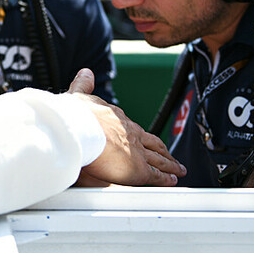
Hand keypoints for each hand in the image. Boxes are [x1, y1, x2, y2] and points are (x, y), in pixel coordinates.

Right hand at [67, 68, 185, 186]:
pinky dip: (166, 178)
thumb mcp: (78, 96)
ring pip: (158, 158)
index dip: (139, 134)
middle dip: (161, 149)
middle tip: (169, 155)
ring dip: (170, 164)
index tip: (142, 137)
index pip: (132, 127)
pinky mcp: (138, 169)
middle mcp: (131, 133)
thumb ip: (83, 85)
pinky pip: (156, 175)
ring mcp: (136, 151)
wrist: (78, 129)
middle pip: (151, 142)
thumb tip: (86, 73)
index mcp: (117, 118)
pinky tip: (172, 179)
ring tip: (178, 169)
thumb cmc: (74, 116)